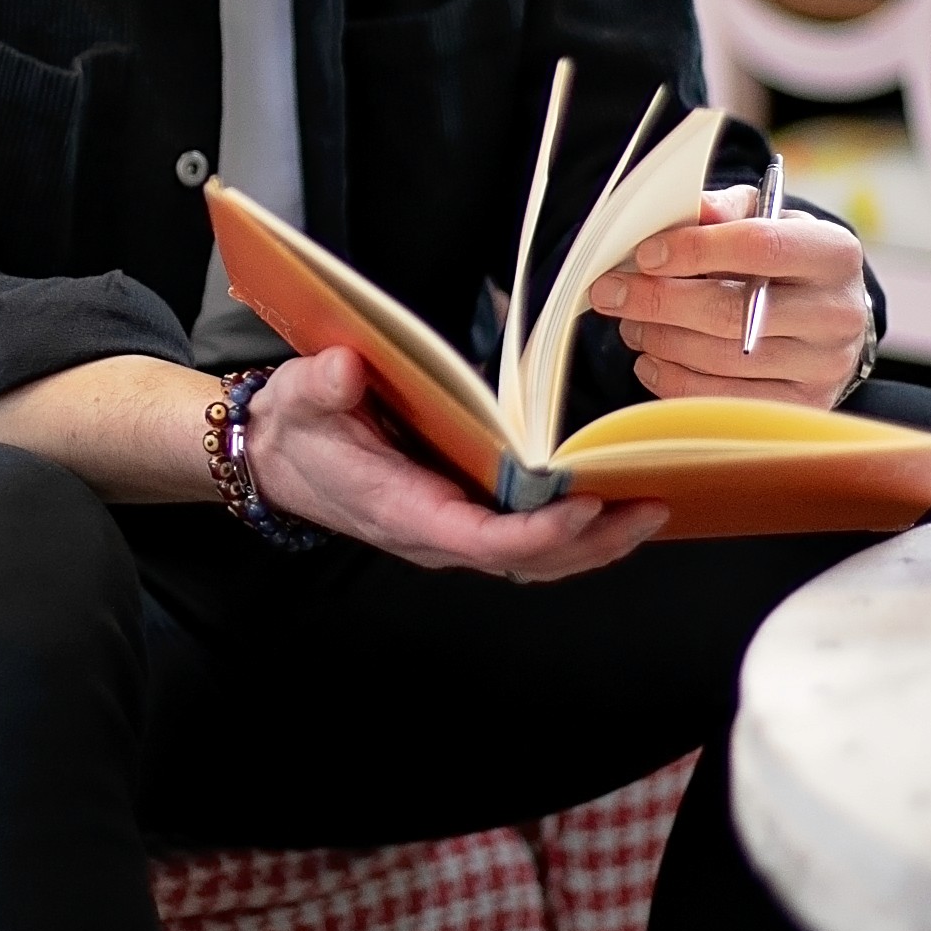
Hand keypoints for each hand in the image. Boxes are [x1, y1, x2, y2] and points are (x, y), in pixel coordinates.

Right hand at [243, 346, 665, 581]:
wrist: (279, 458)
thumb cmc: (298, 428)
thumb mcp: (300, 397)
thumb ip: (322, 387)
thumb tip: (345, 368)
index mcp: (401, 509)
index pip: (481, 540)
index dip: (537, 532)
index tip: (584, 505)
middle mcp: (434, 535)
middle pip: (527, 562)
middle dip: (593, 542)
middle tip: (652, 508)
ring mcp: (452, 533)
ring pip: (535, 561)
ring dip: (595, 543)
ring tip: (650, 511)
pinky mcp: (462, 521)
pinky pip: (528, 542)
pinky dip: (575, 533)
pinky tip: (611, 509)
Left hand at [588, 185, 870, 409]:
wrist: (831, 318)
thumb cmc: (787, 262)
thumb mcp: (767, 220)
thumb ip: (726, 210)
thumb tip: (689, 211)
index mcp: (834, 254)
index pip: (759, 247)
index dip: (694, 250)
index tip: (645, 254)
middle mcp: (837, 314)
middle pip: (730, 313)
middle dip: (657, 301)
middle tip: (611, 292)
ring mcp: (823, 368)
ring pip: (719, 360)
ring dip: (660, 340)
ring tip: (631, 323)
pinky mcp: (801, 408)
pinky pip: (721, 400)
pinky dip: (672, 380)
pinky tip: (651, 359)